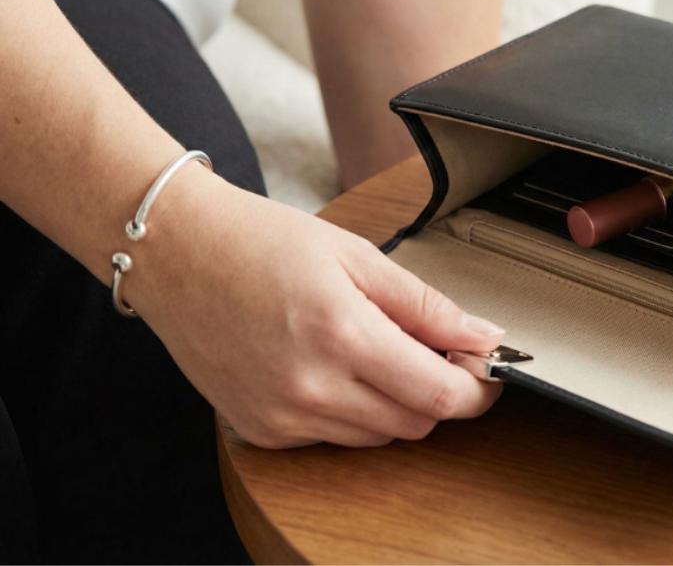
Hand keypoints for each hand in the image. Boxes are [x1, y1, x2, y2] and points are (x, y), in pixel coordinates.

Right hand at [123, 165, 504, 447]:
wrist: (176, 254)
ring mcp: (282, 415)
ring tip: (377, 350)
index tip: (488, 370)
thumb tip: (482, 335)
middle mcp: (311, 386)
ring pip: (378, 436)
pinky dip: (351, 411)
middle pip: (415, 423)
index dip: (478, 389)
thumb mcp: (358, 256)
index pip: (439, 395)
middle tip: (437, 351)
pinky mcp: (261, 430)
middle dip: (440, 392)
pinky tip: (331, 366)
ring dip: (397, 403)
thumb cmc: (261, 242)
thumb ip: (426, 305)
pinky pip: (333, 437)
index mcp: (342, 335)